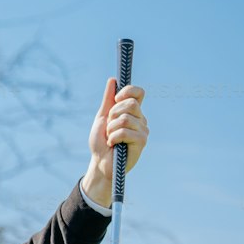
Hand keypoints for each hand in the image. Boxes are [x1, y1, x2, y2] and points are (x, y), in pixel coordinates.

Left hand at [82, 78, 149, 204]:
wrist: (100, 163)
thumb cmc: (101, 143)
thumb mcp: (102, 118)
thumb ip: (108, 100)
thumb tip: (113, 80)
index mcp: (133, 112)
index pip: (138, 93)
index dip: (128, 91)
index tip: (116, 99)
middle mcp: (141, 119)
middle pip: (130, 104)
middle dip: (113, 114)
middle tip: (109, 127)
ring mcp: (143, 130)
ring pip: (125, 118)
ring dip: (111, 129)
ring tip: (110, 138)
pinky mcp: (141, 142)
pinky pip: (124, 132)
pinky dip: (113, 137)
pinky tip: (113, 145)